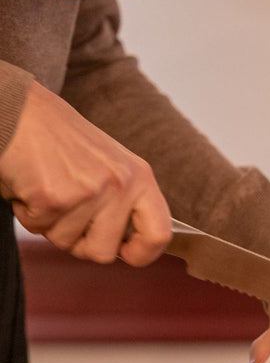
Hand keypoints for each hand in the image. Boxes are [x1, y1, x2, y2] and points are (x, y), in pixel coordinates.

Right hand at [0, 81, 170, 265]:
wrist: (17, 108)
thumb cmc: (61, 140)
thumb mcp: (111, 166)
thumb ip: (125, 204)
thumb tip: (127, 248)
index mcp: (140, 178)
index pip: (160, 234)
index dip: (143, 254)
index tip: (126, 253)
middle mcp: (119, 185)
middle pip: (104, 253)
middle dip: (79, 243)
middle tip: (66, 215)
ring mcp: (88, 192)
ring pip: (67, 243)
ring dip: (50, 225)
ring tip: (47, 189)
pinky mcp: (54, 197)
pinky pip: (39, 228)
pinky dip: (28, 213)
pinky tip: (30, 185)